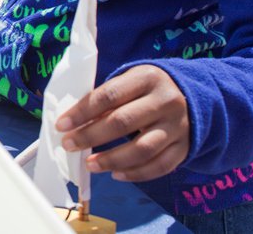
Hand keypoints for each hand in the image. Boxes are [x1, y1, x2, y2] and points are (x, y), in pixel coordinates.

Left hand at [56, 64, 189, 181]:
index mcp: (146, 78)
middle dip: (91, 136)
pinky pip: (159, 166)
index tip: (62, 125)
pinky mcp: (184, 147)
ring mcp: (177, 126)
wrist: (191, 96)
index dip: (82, 112)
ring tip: (90, 165)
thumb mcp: (128, 82)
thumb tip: (74, 123)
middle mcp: (165, 101)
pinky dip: (135, 174)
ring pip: (142, 149)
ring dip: (112, 160)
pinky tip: (115, 174)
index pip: (109, 95)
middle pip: (123, 122)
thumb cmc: (145, 89)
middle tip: (69, 145)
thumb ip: (106, 99)